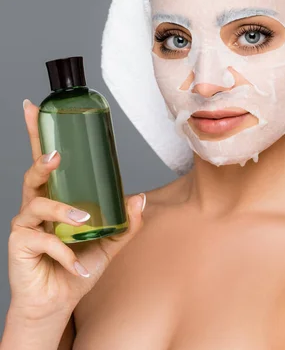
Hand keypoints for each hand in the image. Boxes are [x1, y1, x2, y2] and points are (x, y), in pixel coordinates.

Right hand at [7, 99, 145, 321]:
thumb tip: (139, 198)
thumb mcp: (108, 243)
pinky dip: (64, 252)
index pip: (45, 159)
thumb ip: (125, 222)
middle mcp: (37, 205)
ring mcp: (25, 224)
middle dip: (41, 159)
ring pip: (38, 203)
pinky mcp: (19, 244)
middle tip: (56, 156)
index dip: (37, 133)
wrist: (58, 303)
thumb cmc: (78, 266)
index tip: (32, 107)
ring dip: (62, 212)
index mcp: (56, 196)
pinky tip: (76, 266)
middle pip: (33, 172)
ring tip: (82, 222)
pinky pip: (42, 239)